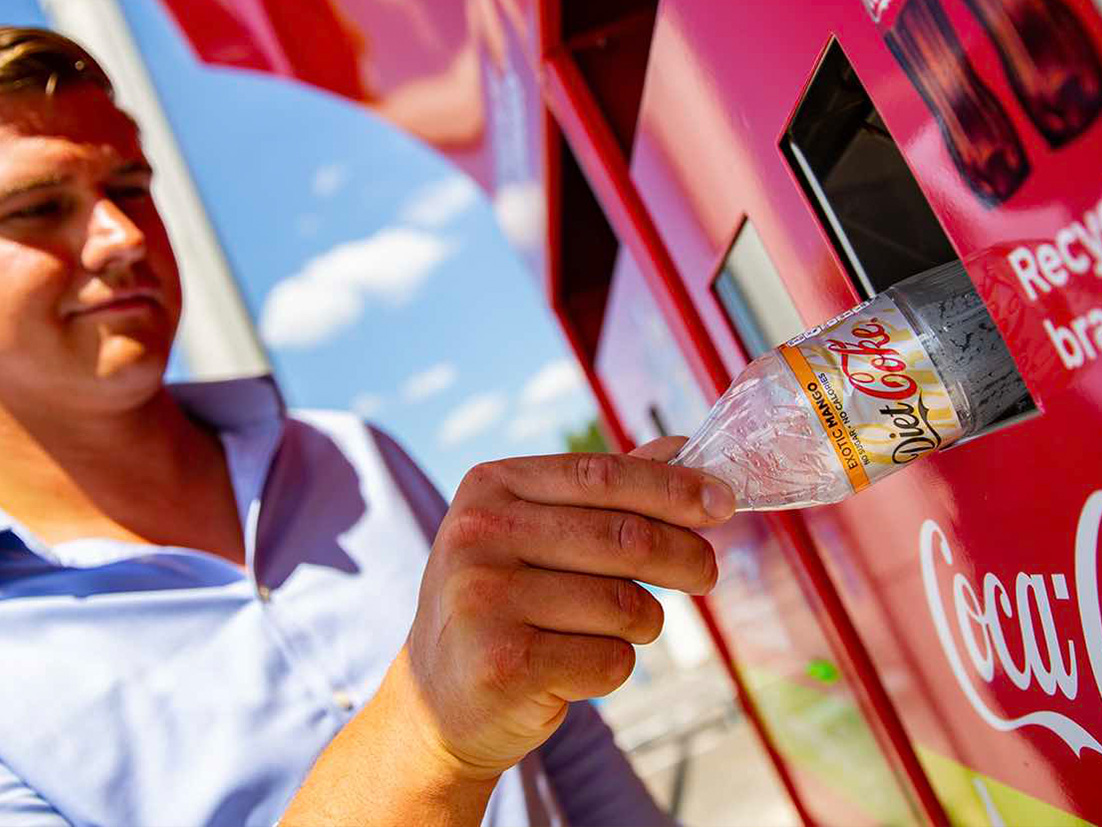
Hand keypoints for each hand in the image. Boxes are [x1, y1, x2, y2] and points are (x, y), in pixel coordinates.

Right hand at [395, 437, 736, 780]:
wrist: (437, 701)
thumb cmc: (503, 603)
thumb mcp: (532, 533)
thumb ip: (602, 490)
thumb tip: (681, 447)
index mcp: (489, 487)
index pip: (600, 475)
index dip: (673, 488)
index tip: (723, 502)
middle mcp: (477, 535)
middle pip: (623, 538)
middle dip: (684, 557)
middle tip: (704, 573)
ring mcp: (484, 601)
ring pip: (624, 604)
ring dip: (643, 622)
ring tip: (616, 629)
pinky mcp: (504, 665)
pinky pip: (610, 660)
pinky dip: (615, 666)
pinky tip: (579, 667)